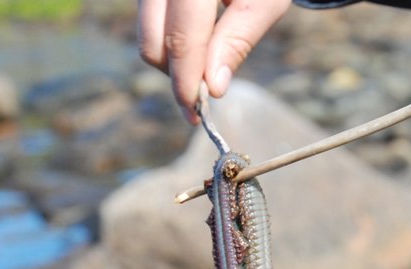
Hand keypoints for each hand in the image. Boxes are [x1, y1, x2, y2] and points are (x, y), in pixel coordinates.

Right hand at [138, 0, 291, 123]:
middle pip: (152, 41)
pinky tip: (197, 39)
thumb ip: (237, 41)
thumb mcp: (265, 2)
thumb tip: (212, 88)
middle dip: (178, 74)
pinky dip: (170, 40)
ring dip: (173, 60)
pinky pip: (148, 22)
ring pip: (145, 35)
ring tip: (208, 56)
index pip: (182, 37)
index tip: (195, 114)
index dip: (186, 81)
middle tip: (207, 88)